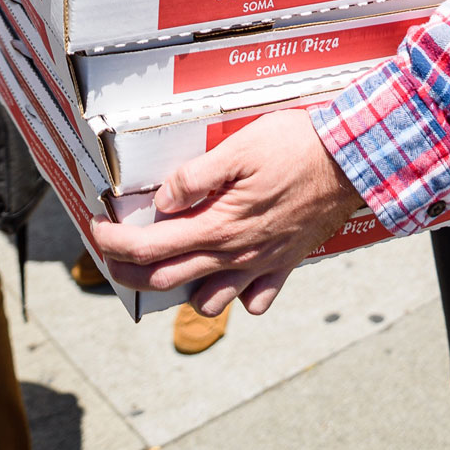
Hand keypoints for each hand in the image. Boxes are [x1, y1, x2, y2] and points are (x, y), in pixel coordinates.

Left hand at [89, 110, 362, 317]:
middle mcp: (235, 256)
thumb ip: (196, 176)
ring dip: (183, 289)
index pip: (151, 246)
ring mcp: (260, 266)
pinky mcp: (285, 264)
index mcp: (218, 226)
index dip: (115, 243)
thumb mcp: (239, 148)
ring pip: (208, 302)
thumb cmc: (297, 147)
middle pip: (168, 279)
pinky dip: (237, 297)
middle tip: (112, 255)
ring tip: (173, 264)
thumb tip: (163, 199)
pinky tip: (230, 275)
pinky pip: (255, 301)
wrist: (352, 162)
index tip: (96, 231)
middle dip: (131, 271)